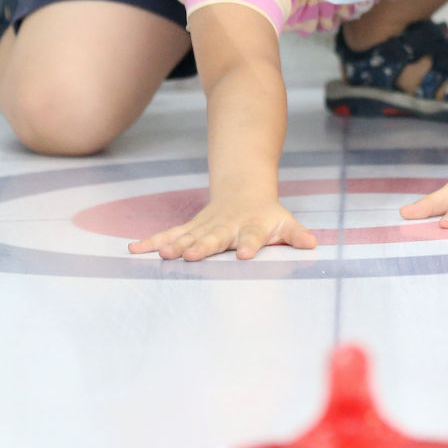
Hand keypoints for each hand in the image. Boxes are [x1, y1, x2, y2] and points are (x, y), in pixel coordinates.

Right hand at [129, 198, 317, 261]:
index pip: (252, 236)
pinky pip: (169, 235)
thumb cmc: (267, 215)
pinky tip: (134, 250)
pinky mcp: (190, 229)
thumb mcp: (285, 222)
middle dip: (203, 247)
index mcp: (251, 227)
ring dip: (173, 245)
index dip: (249, 245)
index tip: (244, 255)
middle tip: (191, 256)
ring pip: (187, 236)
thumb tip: (313, 245)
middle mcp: (225, 227)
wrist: (243, 190)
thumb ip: (296, 235)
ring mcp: (205, 227)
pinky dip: (153, 242)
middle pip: (214, 238)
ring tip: (162, 255)